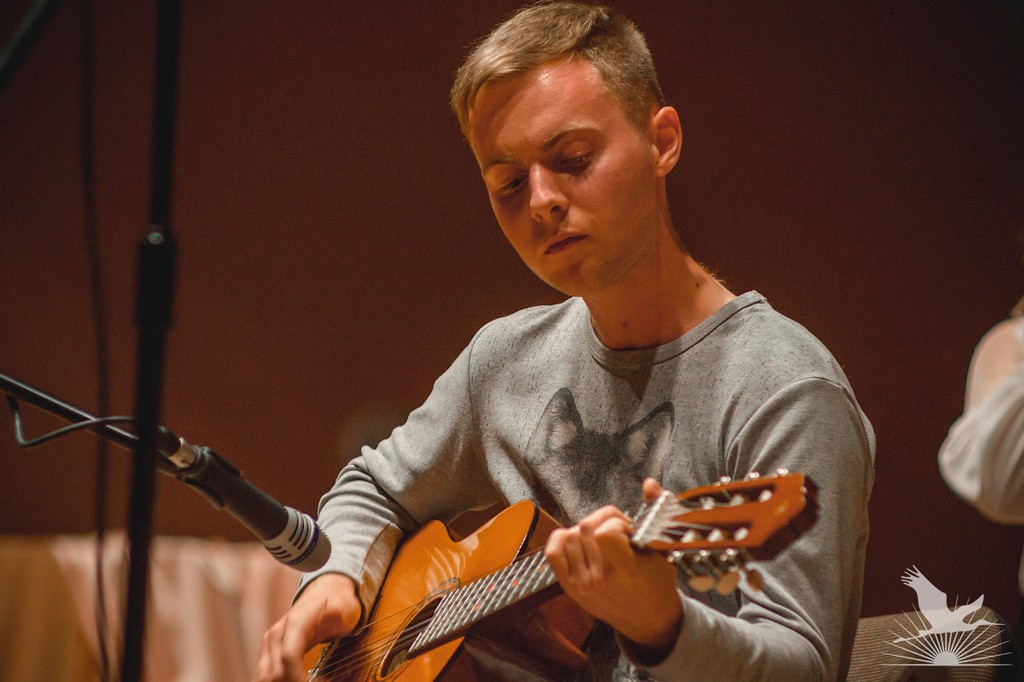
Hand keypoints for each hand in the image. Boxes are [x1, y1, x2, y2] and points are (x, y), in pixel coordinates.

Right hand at [253, 573, 361, 681]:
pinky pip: (264, 675)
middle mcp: (276, 634)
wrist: (325, 593)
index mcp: (295, 623)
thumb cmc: (337, 602)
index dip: (298, 677)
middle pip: (274, 672)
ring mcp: (270, 644)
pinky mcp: (269, 652)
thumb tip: (335, 615)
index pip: (288, 656)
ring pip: (264, 676)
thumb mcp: (344, 607)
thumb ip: (337, 613)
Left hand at [544, 478, 681, 654]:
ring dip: (586, 530)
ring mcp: (582, 584)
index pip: (606, 531)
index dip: (616, 522)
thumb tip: (649, 483)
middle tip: (617, 532)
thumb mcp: (662, 548)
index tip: (628, 530)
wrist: (648, 620)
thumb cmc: (657, 582)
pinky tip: (577, 539)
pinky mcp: (570, 587)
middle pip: (586, 527)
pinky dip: (561, 539)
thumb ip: (654, 511)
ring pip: (570, 535)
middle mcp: (600, 578)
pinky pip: (553, 552)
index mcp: (626, 570)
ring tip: (603, 540)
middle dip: (603, 521)